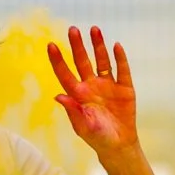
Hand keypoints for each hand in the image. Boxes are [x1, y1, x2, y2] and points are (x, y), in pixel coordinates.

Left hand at [47, 26, 136, 154]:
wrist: (119, 145)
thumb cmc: (97, 137)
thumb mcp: (83, 127)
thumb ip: (72, 111)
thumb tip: (58, 96)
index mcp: (78, 95)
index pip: (65, 73)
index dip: (58, 60)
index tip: (50, 45)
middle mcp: (91, 86)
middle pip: (82, 62)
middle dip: (77, 46)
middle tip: (72, 30)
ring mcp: (108, 85)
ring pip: (102, 61)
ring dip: (98, 45)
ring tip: (94, 29)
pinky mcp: (124, 88)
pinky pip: (122, 70)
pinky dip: (120, 58)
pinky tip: (116, 46)